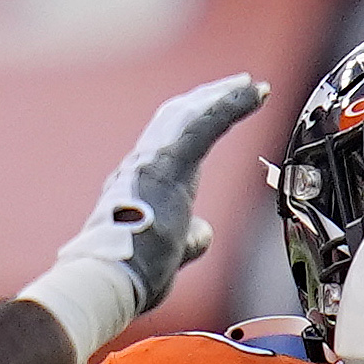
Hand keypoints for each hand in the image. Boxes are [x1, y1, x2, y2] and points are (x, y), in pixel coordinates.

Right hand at [22, 73, 270, 358]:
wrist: (110, 278)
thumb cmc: (133, 273)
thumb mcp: (171, 252)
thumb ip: (189, 238)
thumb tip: (203, 232)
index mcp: (142, 184)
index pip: (170, 142)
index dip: (196, 122)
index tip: (219, 108)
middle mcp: (142, 164)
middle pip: (179, 119)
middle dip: (211, 100)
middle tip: (242, 86)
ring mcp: (152, 162)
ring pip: (191, 116)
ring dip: (224, 97)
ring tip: (254, 86)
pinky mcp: (167, 165)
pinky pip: (204, 125)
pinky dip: (230, 105)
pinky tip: (254, 93)